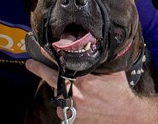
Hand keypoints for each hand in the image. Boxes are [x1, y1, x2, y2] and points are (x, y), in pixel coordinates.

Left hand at [26, 58, 144, 123]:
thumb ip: (102, 59)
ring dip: (58, 88)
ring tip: (66, 84)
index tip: (40, 48)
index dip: (49, 55)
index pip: (62, 64)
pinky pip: (63, 108)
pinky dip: (65, 103)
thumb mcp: (112, 72)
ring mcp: (74, 109)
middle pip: (51, 78)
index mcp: (85, 80)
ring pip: (57, 95)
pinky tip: (73, 100)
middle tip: (30, 63)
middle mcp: (77, 95)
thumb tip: (97, 41)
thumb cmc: (120, 92)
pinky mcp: (73, 120)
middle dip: (39, 69)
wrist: (127, 117)